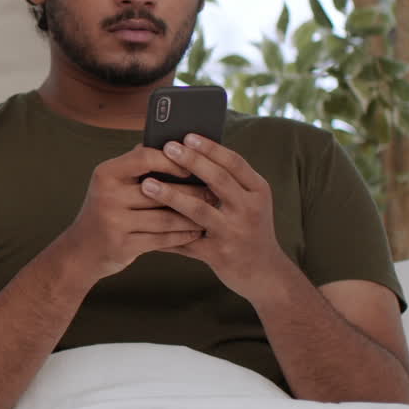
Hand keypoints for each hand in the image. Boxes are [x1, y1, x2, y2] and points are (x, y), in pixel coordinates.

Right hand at [60, 145, 207, 282]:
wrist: (81, 250)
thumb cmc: (105, 210)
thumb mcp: (110, 184)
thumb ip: (136, 165)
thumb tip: (174, 145)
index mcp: (105, 174)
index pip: (144, 157)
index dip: (172, 160)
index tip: (192, 166)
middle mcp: (107, 196)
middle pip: (161, 191)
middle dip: (192, 192)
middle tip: (214, 192)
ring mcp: (114, 222)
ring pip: (165, 218)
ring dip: (192, 217)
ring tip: (211, 212)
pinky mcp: (123, 246)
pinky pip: (162, 239)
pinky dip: (183, 236)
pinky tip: (196, 232)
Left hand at [140, 134, 289, 299]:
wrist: (266, 273)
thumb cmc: (250, 227)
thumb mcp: (250, 201)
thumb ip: (228, 180)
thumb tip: (188, 151)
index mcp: (258, 191)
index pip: (235, 163)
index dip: (210, 148)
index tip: (187, 135)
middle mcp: (250, 210)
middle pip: (218, 181)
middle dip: (191, 162)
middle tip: (167, 147)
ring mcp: (235, 234)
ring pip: (199, 211)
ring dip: (171, 196)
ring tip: (147, 184)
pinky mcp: (219, 255)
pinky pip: (186, 241)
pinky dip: (164, 231)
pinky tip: (143, 221)